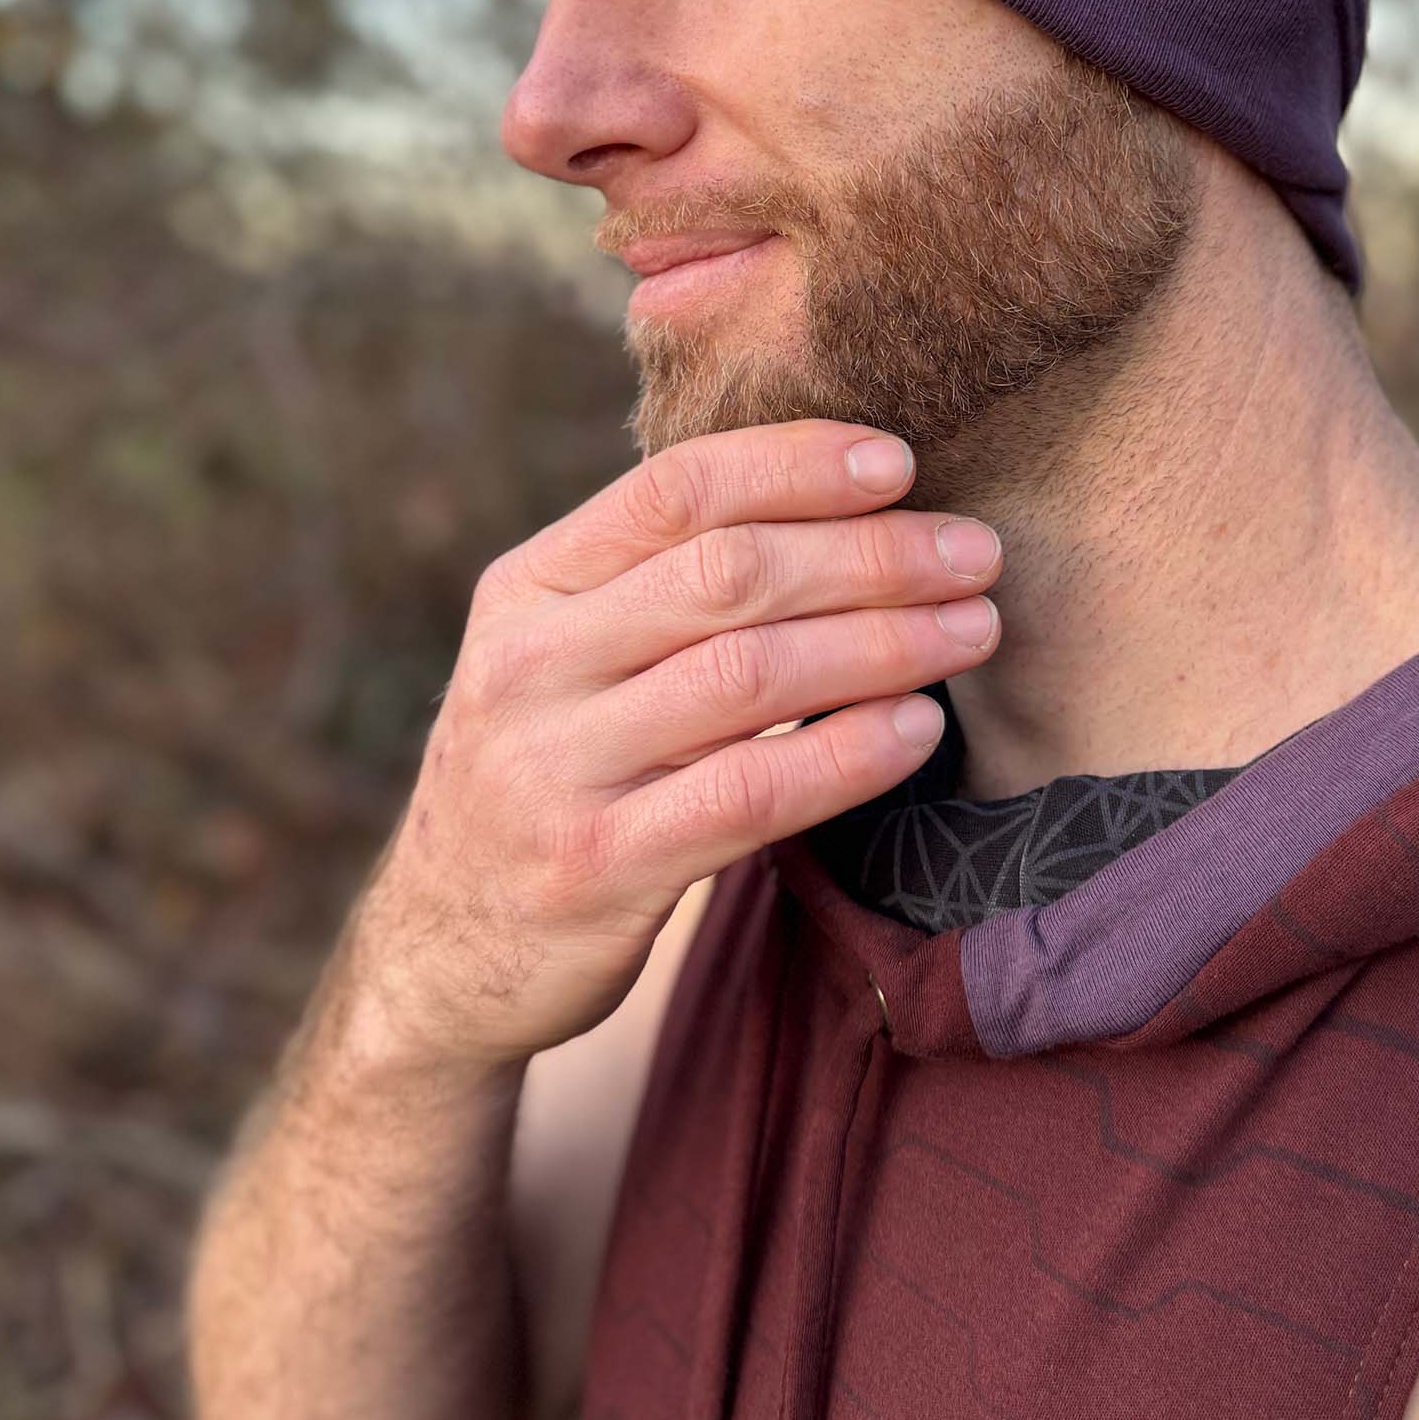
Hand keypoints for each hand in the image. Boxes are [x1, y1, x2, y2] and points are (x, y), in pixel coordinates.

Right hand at [348, 420, 1002, 1070]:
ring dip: (884, 643)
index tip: (899, 461)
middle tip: (975, 552)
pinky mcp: (596, 868)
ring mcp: (556, 768)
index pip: (674, 489)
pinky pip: (747, 793)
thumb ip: (655, 586)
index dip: (795, 464)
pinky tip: (917, 730)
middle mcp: (530, 664)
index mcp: (527, 587)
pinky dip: (846, 755)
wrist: (443, 957)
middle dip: (870, 554)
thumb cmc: (551, 776)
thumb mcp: (561, 659)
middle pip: (728, 574)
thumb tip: (835, 501)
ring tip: (974, 630)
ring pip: (749, 675)